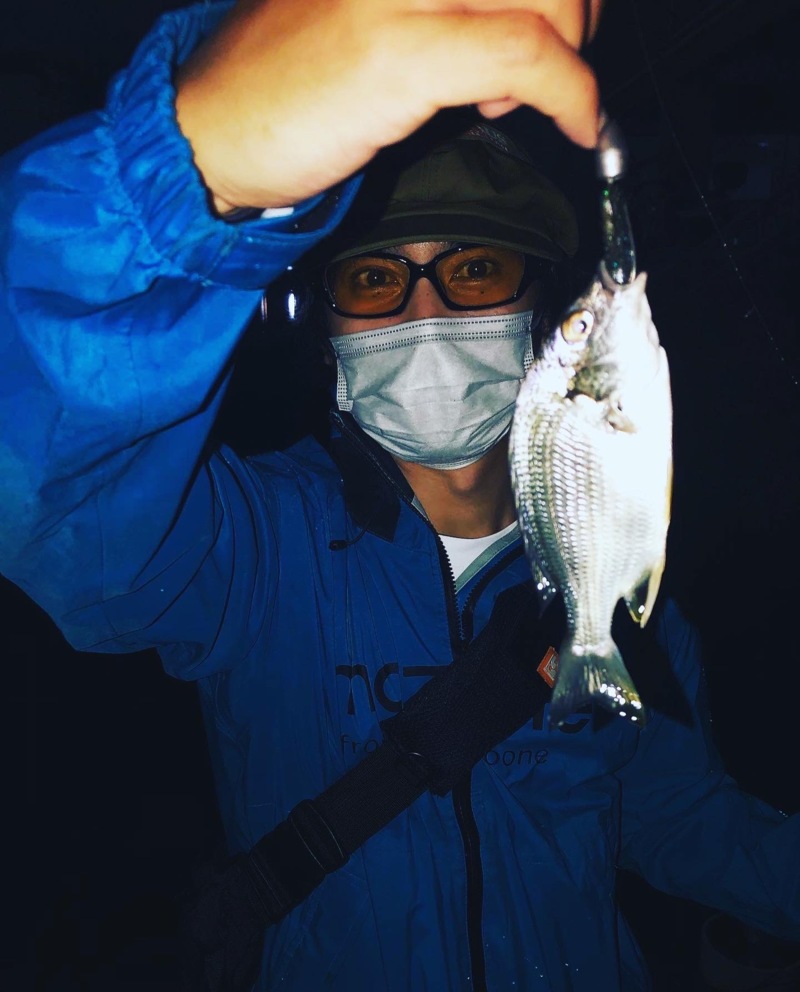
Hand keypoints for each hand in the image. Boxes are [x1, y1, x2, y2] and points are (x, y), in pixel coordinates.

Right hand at [175, 0, 603, 213]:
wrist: (207, 129)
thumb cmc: (281, 77)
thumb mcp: (368, 8)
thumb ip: (438, 0)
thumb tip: (524, 13)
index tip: (567, 17)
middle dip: (574, 12)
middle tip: (554, 61)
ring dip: (568, 53)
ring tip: (513, 98)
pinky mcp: (397, 50)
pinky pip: (526, 55)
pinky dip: (573, 94)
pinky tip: (581, 124)